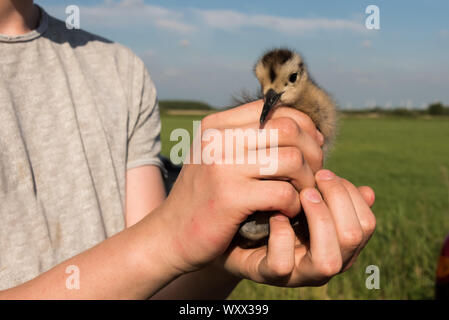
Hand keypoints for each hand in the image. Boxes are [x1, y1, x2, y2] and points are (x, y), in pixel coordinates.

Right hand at [154, 100, 322, 274]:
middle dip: (312, 152)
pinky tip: (287, 211)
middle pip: (288, 129)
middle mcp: (217, 140)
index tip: (311, 149)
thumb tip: (304, 129)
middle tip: (313, 174)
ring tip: (303, 194)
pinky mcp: (229, 197)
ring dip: (307, 180)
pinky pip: (283, 193)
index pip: (275, 109)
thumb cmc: (204, 197)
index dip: (303, 127)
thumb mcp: (217, 158)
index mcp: (216, 126)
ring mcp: (222, 167)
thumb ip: (249, 140)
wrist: (170, 235)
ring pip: (292, 159)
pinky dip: (294, 204)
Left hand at [221, 170, 375, 286]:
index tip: (325, 172)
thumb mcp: (306, 202)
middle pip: (352, 237)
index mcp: (340, 245)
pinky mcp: (269, 275)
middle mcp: (325, 264)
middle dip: (336, 199)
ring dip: (318, 218)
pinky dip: (282, 234)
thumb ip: (333, 198)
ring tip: (300, 193)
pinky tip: (274, 214)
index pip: (366, 224)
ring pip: (328, 261)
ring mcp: (299, 274)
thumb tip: (369, 191)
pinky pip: (284, 262)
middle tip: (316, 176)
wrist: (237, 235)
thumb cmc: (277, 214)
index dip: (350, 194)